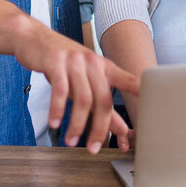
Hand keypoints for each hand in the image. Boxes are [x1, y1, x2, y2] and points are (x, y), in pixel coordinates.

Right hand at [15, 26, 139, 153]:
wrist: (34, 38)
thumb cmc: (63, 63)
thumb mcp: (84, 80)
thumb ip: (101, 104)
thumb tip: (122, 130)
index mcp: (104, 66)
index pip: (129, 80)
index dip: (142, 94)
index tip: (151, 111)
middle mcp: (93, 63)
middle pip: (103, 100)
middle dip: (101, 128)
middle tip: (94, 148)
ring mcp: (74, 61)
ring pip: (82, 98)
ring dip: (77, 124)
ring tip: (71, 141)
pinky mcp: (55, 62)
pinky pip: (59, 90)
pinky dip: (57, 110)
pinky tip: (55, 124)